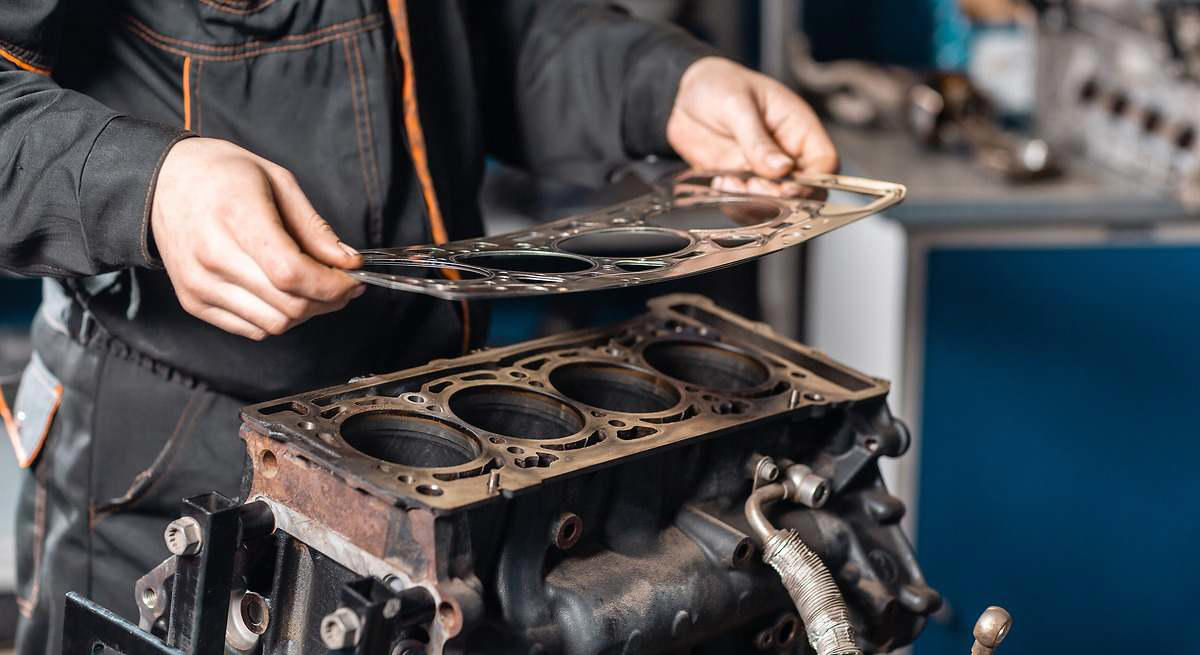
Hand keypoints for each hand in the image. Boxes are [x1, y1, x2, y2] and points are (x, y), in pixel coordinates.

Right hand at [151, 138, 363, 339]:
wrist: (162, 182)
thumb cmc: (223, 175)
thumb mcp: (278, 182)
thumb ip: (314, 229)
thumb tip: (348, 263)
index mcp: (236, 217)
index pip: (291, 273)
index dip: (332, 285)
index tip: (352, 279)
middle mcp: (212, 257)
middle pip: (288, 305)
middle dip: (328, 301)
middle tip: (343, 284)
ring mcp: (199, 284)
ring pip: (274, 324)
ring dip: (306, 313)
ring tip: (315, 288)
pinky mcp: (193, 302)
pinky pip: (252, 329)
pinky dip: (277, 318)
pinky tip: (283, 293)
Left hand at [667, 57, 836, 194]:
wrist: (679, 96)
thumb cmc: (717, 86)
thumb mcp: (738, 105)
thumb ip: (758, 140)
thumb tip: (783, 168)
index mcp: (798, 128)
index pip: (825, 163)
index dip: (815, 182)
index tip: (789, 189)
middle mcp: (785, 153)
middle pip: (804, 191)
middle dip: (781, 198)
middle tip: (753, 187)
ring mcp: (762, 171)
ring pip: (775, 204)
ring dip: (756, 204)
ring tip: (732, 183)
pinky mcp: (740, 183)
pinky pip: (746, 205)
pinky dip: (735, 203)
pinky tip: (721, 182)